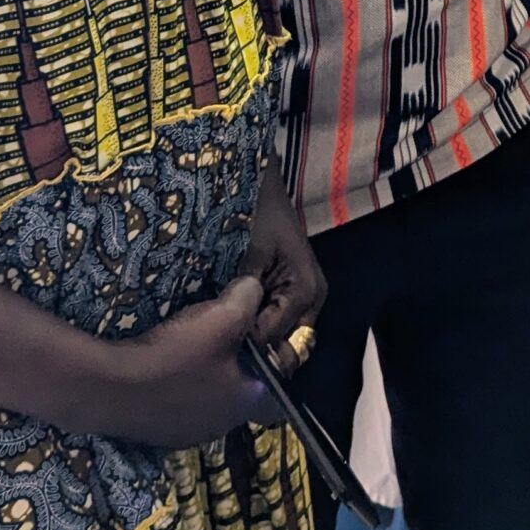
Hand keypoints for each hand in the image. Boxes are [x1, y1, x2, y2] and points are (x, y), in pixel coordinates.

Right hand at [69, 276, 278, 445]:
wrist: (109, 389)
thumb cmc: (176, 356)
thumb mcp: (221, 316)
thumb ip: (247, 300)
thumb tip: (255, 289)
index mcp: (246, 403)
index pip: (279, 391)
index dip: (275, 362)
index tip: (264, 340)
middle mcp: (221, 426)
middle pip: (240, 391)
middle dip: (236, 364)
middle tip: (224, 334)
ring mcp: (187, 434)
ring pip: (207, 398)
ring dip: (204, 376)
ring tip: (190, 345)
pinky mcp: (158, 433)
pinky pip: (177, 405)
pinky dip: (176, 386)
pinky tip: (162, 364)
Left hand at [237, 172, 324, 374]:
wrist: (266, 187)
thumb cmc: (260, 214)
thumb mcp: (251, 253)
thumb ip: (247, 293)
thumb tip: (235, 329)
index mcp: (305, 290)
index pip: (273, 337)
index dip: (244, 340)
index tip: (216, 333)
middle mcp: (312, 300)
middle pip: (283, 343)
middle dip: (254, 343)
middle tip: (220, 333)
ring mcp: (306, 298)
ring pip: (281, 335)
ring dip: (255, 333)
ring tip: (225, 324)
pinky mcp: (295, 293)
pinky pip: (278, 320)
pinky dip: (258, 321)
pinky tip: (237, 314)